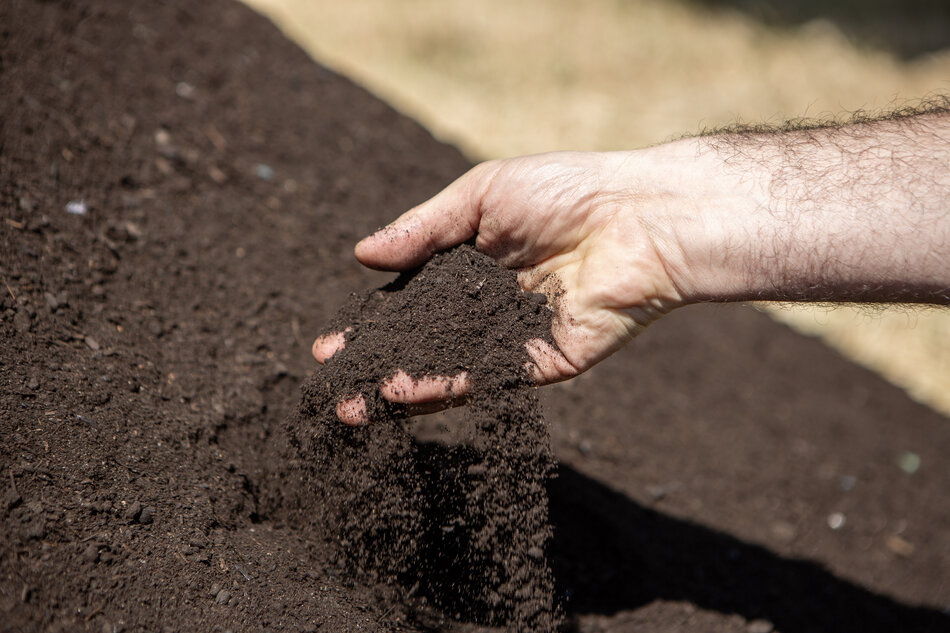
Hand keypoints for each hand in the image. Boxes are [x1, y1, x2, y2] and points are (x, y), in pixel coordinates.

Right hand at [313, 150, 692, 423]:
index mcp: (473, 265)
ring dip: (403, 389)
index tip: (330, 345)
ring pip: (450, 370)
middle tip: (334, 386)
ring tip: (357, 405)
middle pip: (424, 345)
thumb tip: (361, 254)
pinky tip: (405, 394)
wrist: (638, 216)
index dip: (373, 324)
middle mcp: (488, 307)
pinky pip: (488, 379)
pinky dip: (446, 388)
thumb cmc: (565, 191)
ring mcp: (515, 339)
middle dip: (379, 367)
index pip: (411, 303)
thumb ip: (424, 229)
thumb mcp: (482, 195)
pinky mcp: (542, 363)